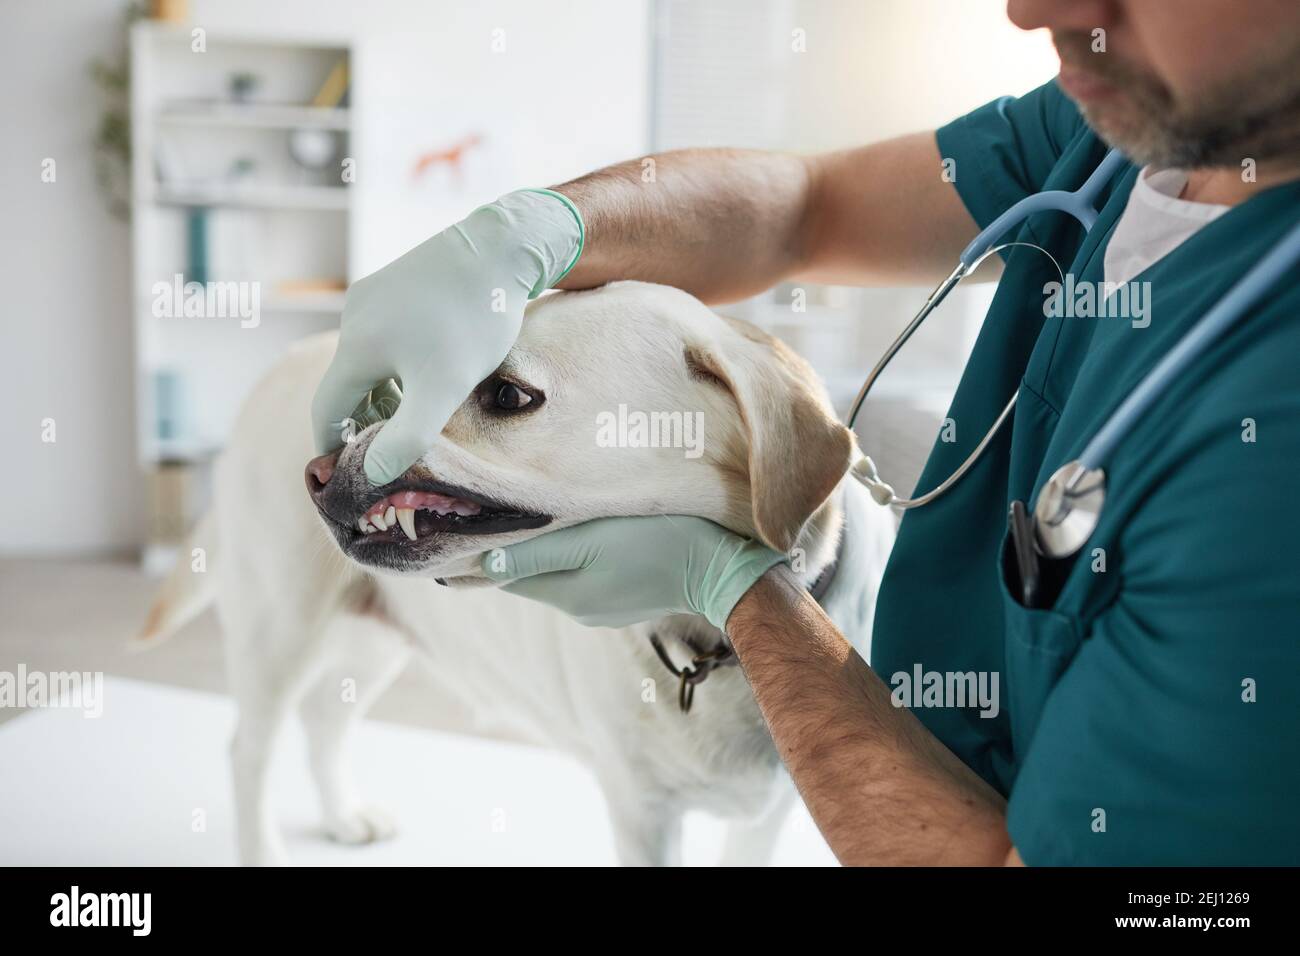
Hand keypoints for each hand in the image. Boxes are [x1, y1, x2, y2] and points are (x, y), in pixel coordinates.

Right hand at [311, 189, 583, 483]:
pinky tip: (427, 374)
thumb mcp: (444, 387)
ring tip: (410, 418)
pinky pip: (384, 336)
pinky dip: (395, 365)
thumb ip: (409, 435)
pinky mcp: (397, 282)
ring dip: (382, 393)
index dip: (331, 446)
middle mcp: (354, 318)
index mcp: (356, 347)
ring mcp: (374, 295)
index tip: (343, 473)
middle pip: (346, 385)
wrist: (501, 246)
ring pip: (368, 360)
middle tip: (384, 452)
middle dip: (361, 421)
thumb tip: (375, 473)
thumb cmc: (474, 320)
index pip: (326, 410)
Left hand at [480, 515, 784, 629]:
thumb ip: (537, 554)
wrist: (724, 566)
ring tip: (553, 512)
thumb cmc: (655, 543)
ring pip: (566, 571)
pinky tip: (596, 530)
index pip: (508, 576)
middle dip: (523, 545)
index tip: (472, 523)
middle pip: (536, 573)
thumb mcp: (590, 542)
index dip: (489, 550)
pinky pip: (595, 572)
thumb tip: (483, 566)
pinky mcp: (633, 595)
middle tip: (509, 506)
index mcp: (567, 596)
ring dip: (557, 547)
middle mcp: (582, 609)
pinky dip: (586, 552)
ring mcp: (609, 606)